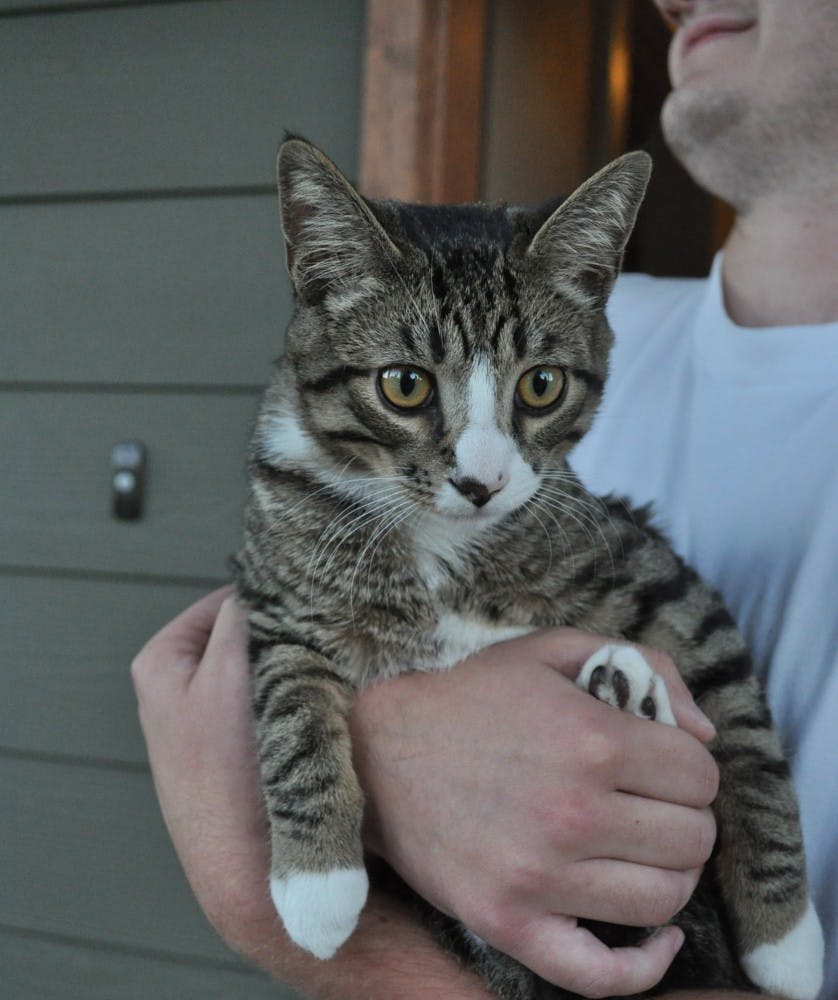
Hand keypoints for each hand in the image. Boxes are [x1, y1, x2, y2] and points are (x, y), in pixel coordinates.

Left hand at [132, 589, 491, 998]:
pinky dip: (300, 695)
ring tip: (326, 669)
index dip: (275, 598)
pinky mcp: (245, 747)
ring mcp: (215, 719)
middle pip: (249, 633)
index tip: (313, 602)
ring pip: (268, 666)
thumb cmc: (230, 775)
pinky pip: (279, 700)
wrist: (251, 872)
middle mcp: (181, 687)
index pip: (230, 600)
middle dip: (287, 632)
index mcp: (162, 661)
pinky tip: (322, 705)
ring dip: (298, 664)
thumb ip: (243, 615)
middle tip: (325, 635)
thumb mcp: (230, 675)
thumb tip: (267, 573)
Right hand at [351, 628, 719, 998]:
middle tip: (651, 804)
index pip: (700, 776)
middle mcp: (573, 813)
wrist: (376, 744)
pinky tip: (659, 938)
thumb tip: (705, 732)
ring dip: (669, 875)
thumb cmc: (470, 694)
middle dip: (685, 817)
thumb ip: (641, 664)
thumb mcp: (551, 648)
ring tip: (641, 851)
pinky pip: (602, 975)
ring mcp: (539, 877)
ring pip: (663, 899)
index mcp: (592, 740)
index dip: (690, 768)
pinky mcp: (507, 922)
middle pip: (692, 839)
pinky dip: (645, 965)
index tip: (664, 765)